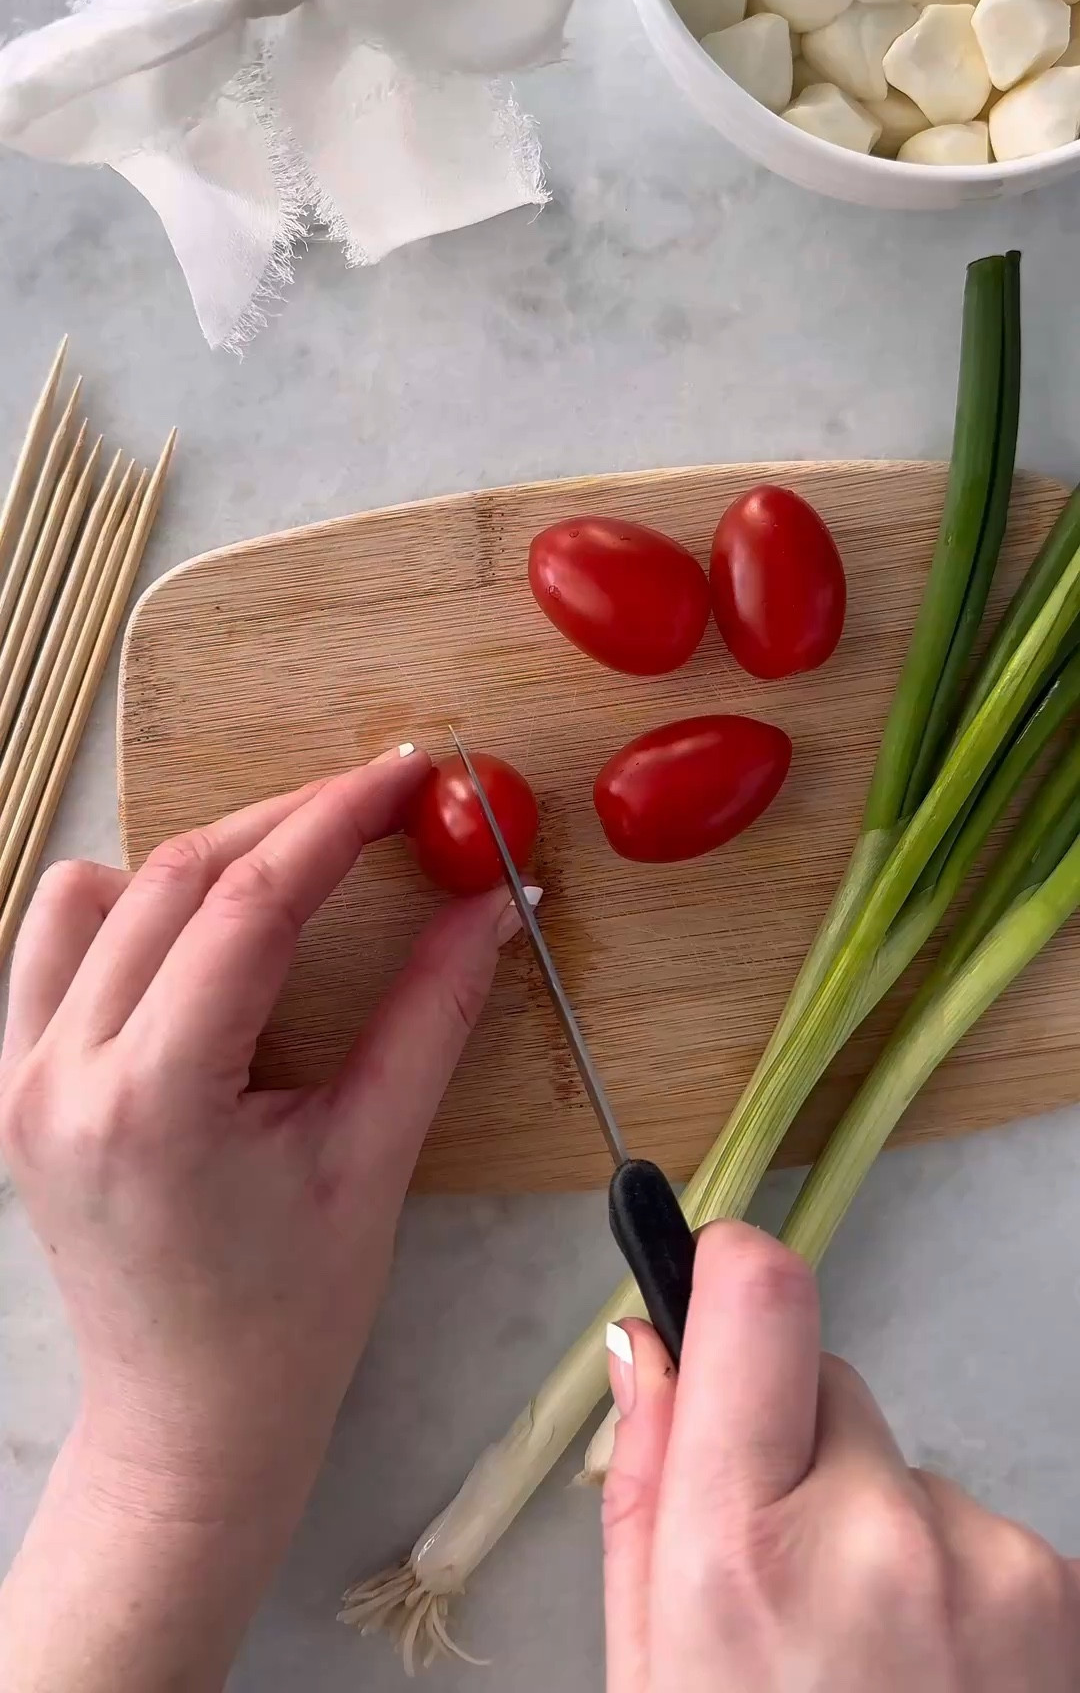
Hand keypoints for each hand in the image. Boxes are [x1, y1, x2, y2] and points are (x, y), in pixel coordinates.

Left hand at [0, 746, 526, 1691]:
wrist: (190, 1420)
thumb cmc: (291, 1314)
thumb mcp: (375, 1159)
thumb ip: (433, 1015)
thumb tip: (493, 901)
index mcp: (156, 1100)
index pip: (247, 904)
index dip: (337, 819)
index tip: (408, 776)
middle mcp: (64, 1075)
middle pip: (176, 877)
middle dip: (287, 820)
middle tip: (380, 800)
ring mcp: (21, 1077)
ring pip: (99, 892)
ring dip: (202, 854)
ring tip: (294, 865)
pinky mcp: (14, 1084)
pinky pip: (51, 943)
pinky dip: (127, 906)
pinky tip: (199, 931)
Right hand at [603, 1222, 1079, 1691]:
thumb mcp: (647, 1669)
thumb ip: (644, 1490)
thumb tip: (647, 1345)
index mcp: (742, 1555)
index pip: (761, 1300)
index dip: (730, 1269)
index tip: (712, 1285)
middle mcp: (875, 1534)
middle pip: (825, 1381)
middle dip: (791, 1441)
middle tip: (778, 1566)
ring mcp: (984, 1560)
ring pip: (899, 1463)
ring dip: (876, 1524)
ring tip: (863, 1660)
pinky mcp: (1055, 1586)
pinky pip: (971, 1527)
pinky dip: (944, 1579)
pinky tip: (926, 1678)